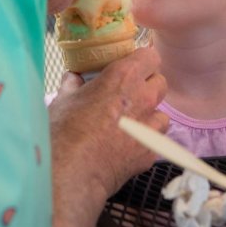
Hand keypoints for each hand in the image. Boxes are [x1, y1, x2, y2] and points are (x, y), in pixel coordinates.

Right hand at [49, 46, 168, 204]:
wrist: (73, 170)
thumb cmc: (65, 130)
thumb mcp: (63, 99)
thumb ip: (73, 84)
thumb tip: (73, 77)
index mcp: (123, 76)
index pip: (150, 56)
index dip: (142, 61)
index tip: (132, 67)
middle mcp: (143, 97)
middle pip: (160, 82)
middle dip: (148, 86)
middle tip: (129, 94)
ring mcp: (150, 126)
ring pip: (162, 113)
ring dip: (150, 115)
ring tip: (131, 123)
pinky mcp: (151, 151)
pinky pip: (156, 140)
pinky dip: (146, 141)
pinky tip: (129, 145)